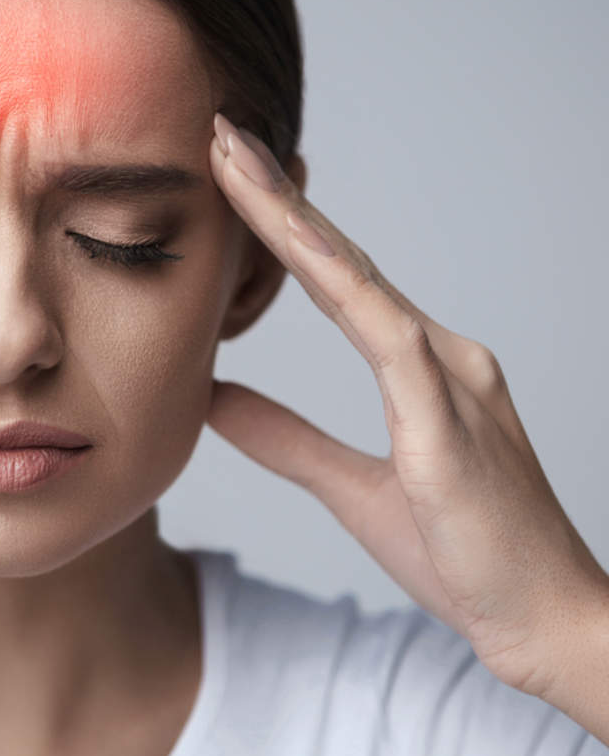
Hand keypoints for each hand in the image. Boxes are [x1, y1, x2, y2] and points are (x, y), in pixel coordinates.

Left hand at [204, 112, 608, 700]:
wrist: (542, 622)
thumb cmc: (461, 554)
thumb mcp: (346, 488)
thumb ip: (284, 437)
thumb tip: (213, 398)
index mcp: (419, 365)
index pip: (334, 278)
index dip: (281, 225)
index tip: (229, 175)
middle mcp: (440, 353)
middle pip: (341, 259)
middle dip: (278, 195)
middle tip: (222, 134)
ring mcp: (452, 378)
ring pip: (357, 280)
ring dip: (293, 219)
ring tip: (239, 162)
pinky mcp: (449, 422)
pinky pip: (388, 341)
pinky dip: (342, 289)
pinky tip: (296, 247)